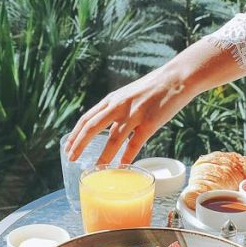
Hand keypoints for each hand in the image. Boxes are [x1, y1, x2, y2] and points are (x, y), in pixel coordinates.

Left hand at [64, 64, 193, 165]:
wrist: (176, 78)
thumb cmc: (153, 87)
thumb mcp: (128, 94)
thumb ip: (118, 108)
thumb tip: (108, 124)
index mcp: (112, 99)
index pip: (87, 117)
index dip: (75, 133)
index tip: (68, 146)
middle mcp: (119, 105)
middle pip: (92, 126)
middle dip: (79, 144)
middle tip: (71, 158)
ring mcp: (134, 114)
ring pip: (113, 137)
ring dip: (103, 155)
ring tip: (96, 168)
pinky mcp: (150, 122)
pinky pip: (135, 143)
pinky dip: (128, 156)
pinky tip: (123, 166)